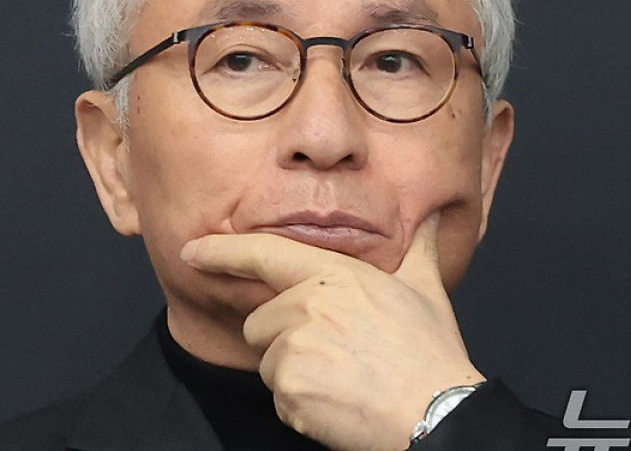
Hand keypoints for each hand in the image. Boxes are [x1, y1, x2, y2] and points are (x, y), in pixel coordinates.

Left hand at [181, 213, 484, 450]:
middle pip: (260, 322)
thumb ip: (416, 249)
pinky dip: (302, 406)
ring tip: (342, 378)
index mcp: (335, 275)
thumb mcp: (425, 290)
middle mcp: (309, 305)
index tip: (193, 251)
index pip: (264, 254)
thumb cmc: (430, 354)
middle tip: (336, 353)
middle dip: (285, 340)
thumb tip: (427, 218)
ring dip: (294, 374)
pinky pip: (278, 397)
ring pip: (268, 361)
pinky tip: (338, 402)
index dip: (221, 251)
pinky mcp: (290, 389)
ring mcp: (296, 348)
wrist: (438, 412)